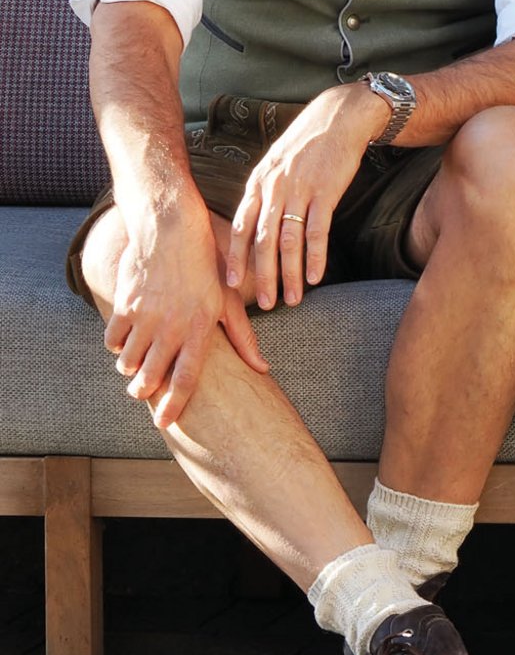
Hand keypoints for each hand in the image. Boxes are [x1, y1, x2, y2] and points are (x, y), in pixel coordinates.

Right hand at [107, 199, 266, 428]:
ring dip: (130, 368)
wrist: (171, 230)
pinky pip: (112, 339)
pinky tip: (124, 342)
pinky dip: (116, 345)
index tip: (164, 425)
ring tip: (135, 367)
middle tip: (142, 393)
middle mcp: (172, 326)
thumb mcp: (229, 300)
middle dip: (144, 390)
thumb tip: (262, 368)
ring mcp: (145, 316)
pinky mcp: (124, 304)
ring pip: (128, 360)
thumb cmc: (206, 267)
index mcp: (200, 328)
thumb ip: (243, 338)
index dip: (174, 406)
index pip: (186, 379)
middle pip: (151, 376)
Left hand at [227, 84, 385, 308]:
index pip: (240, 228)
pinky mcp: (325, 193)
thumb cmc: (308, 143)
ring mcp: (299, 191)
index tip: (232, 285)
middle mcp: (273, 190)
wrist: (338, 118)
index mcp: (257, 184)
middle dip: (262, 277)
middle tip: (264, 304)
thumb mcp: (276, 163)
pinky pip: (317, 232)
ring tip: (292, 299)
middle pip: (262, 242)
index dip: (235, 258)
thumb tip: (257, 221)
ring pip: (288, 242)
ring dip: (290, 274)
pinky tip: (317, 277)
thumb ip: (265, 191)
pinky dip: (316, 257)